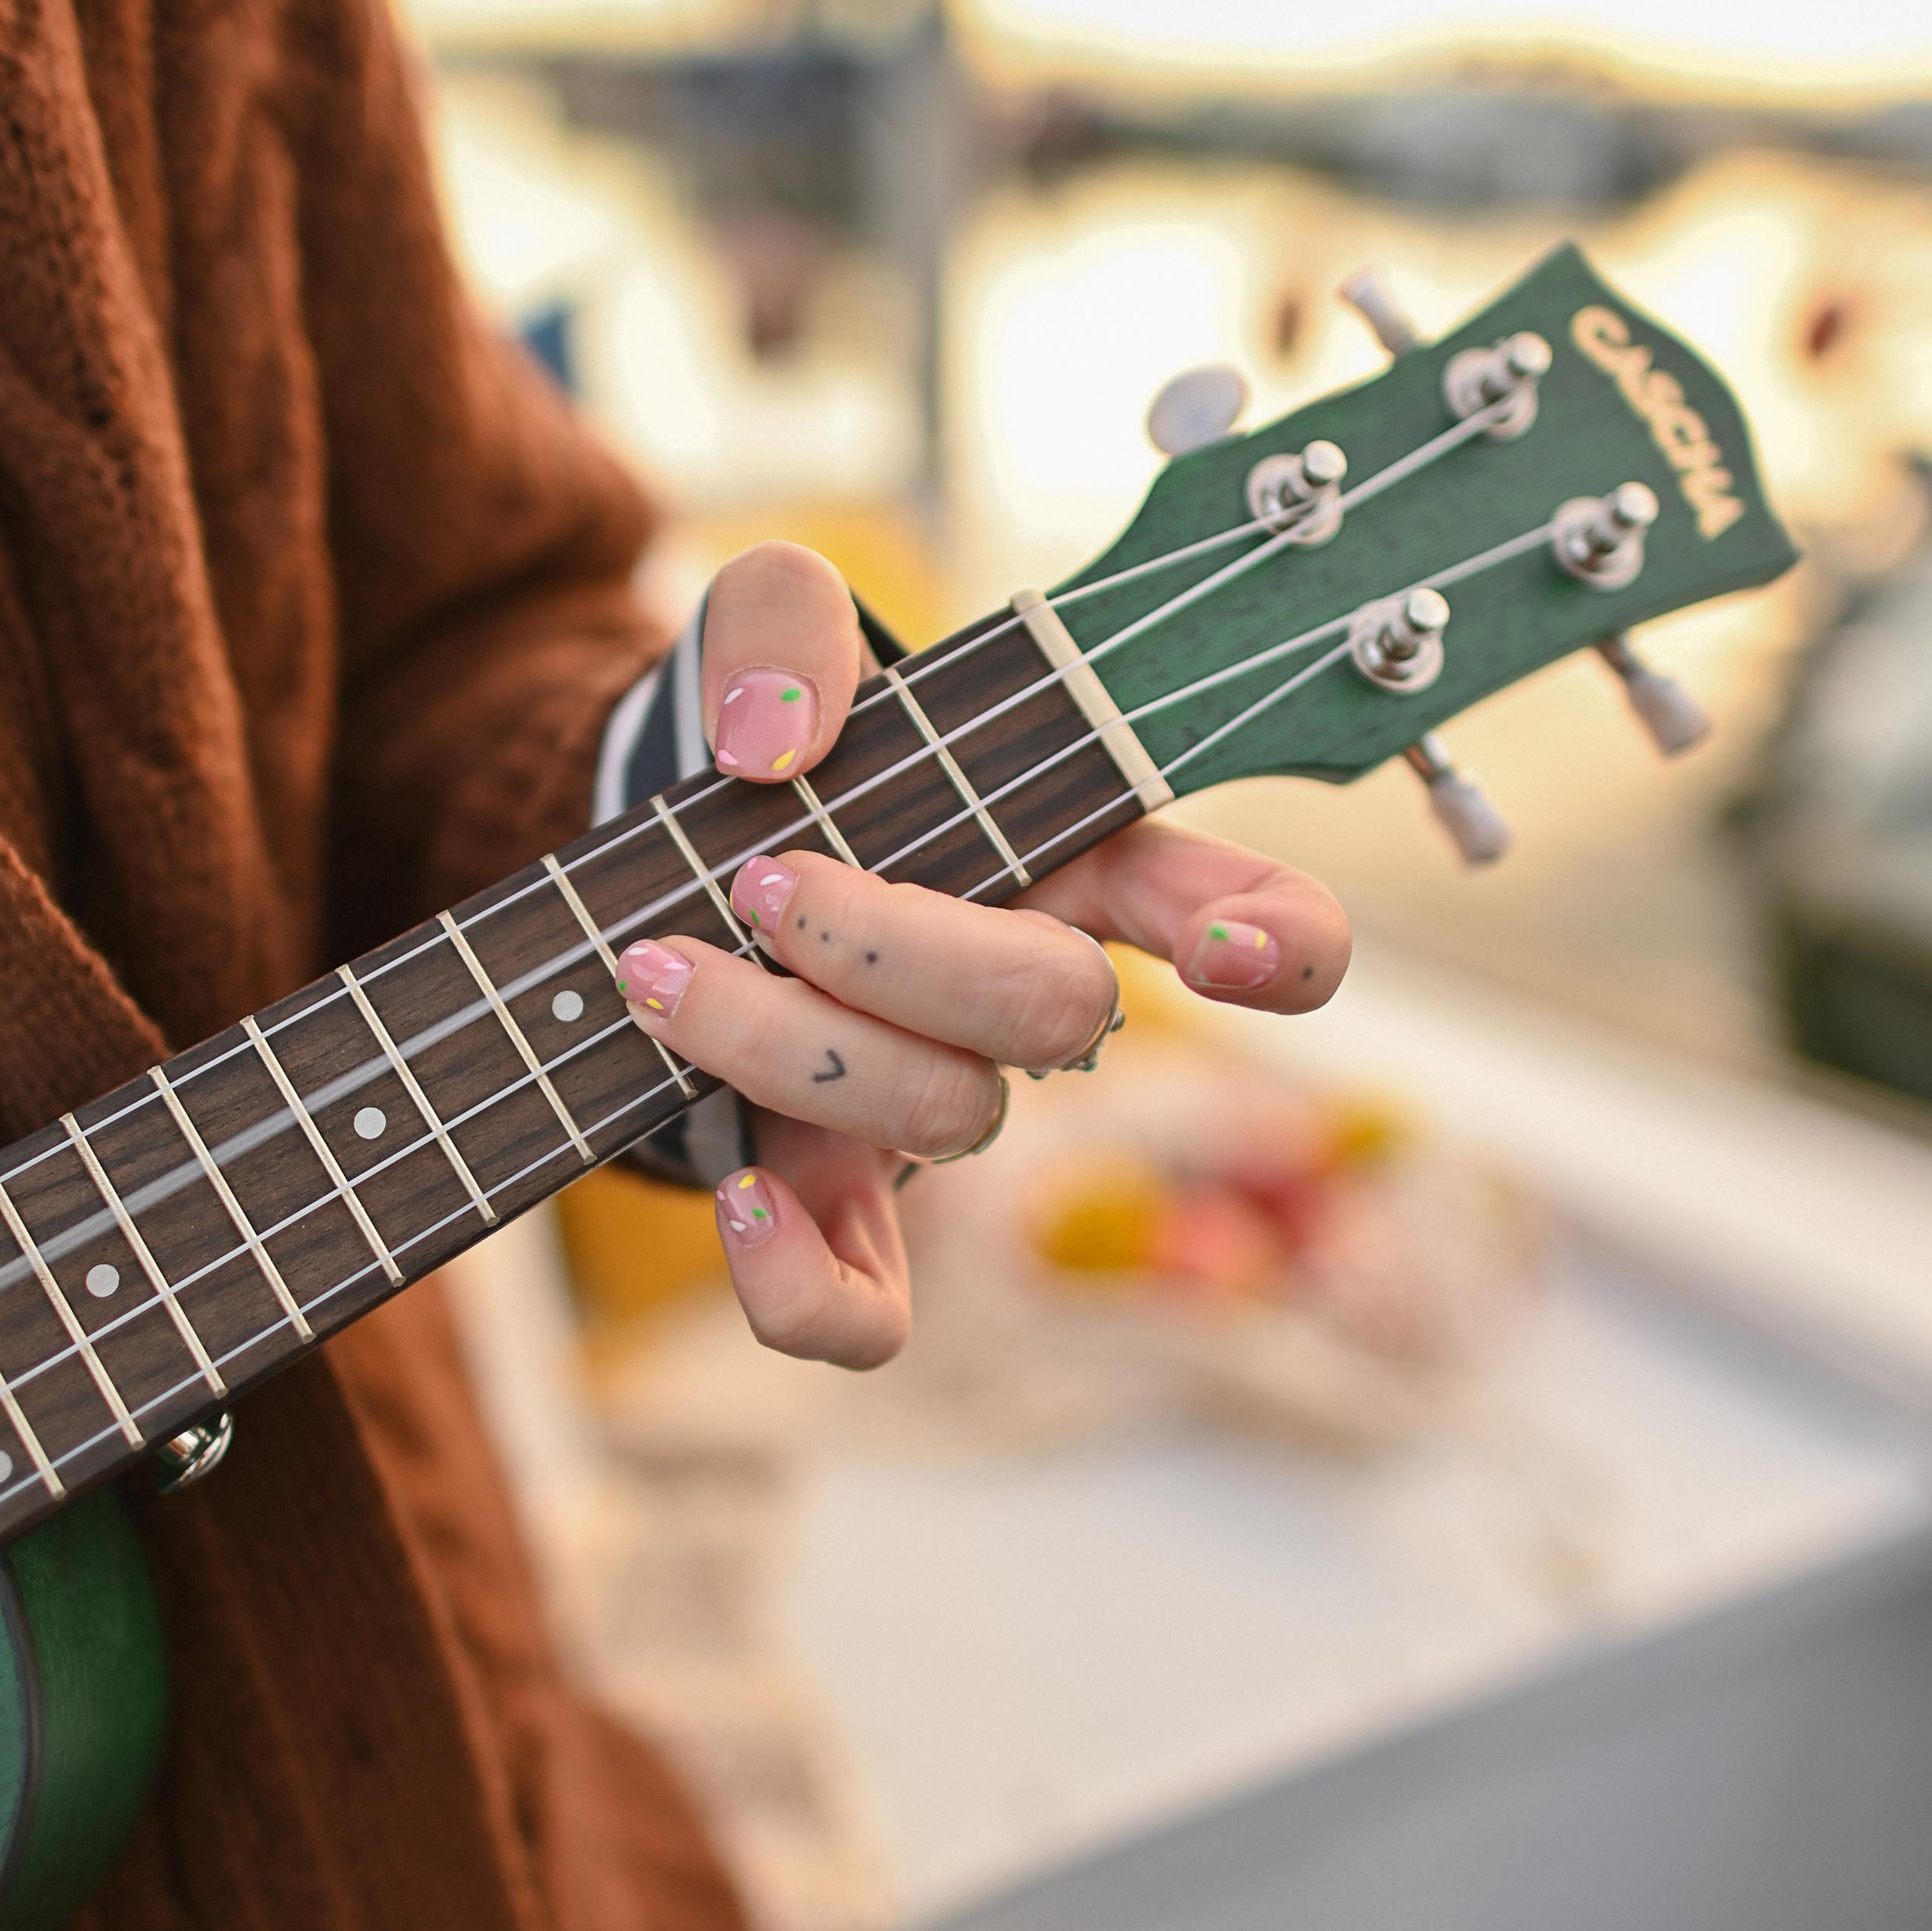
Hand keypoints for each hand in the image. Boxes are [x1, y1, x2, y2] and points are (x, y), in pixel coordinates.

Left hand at [614, 541, 1349, 1367]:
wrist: (649, 866)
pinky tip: (737, 1196)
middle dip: (899, 948)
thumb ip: (783, 618)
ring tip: (659, 969)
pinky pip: (869, 1312)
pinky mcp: (842, 1207)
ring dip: (784, 1045)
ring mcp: (938, 1107)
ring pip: (946, 1118)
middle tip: (761, 882)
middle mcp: (1023, 995)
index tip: (1223, 950)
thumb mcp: (763, 625)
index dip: (1282, 941)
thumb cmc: (760, 747)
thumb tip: (775, 744)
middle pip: (1056, 1010)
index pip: (1244, 905)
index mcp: (1072, 849)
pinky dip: (803, 1280)